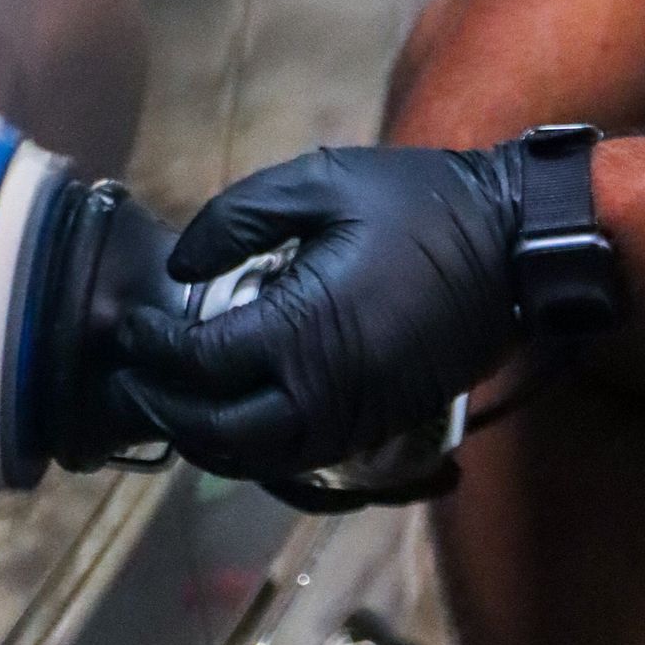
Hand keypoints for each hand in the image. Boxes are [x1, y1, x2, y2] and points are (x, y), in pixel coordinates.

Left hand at [116, 144, 522, 478]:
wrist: (514, 246)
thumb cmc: (416, 204)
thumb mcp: (320, 182)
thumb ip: (236, 218)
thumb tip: (181, 268)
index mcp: (302, 332)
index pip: (201, 363)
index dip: (154, 350)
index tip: (129, 328)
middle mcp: (324, 394)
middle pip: (218, 435)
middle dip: (166, 411)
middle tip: (132, 379)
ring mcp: (356, 421)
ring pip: (258, 461)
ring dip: (207, 440)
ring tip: (172, 403)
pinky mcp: (378, 428)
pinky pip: (300, 459)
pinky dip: (255, 448)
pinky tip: (234, 414)